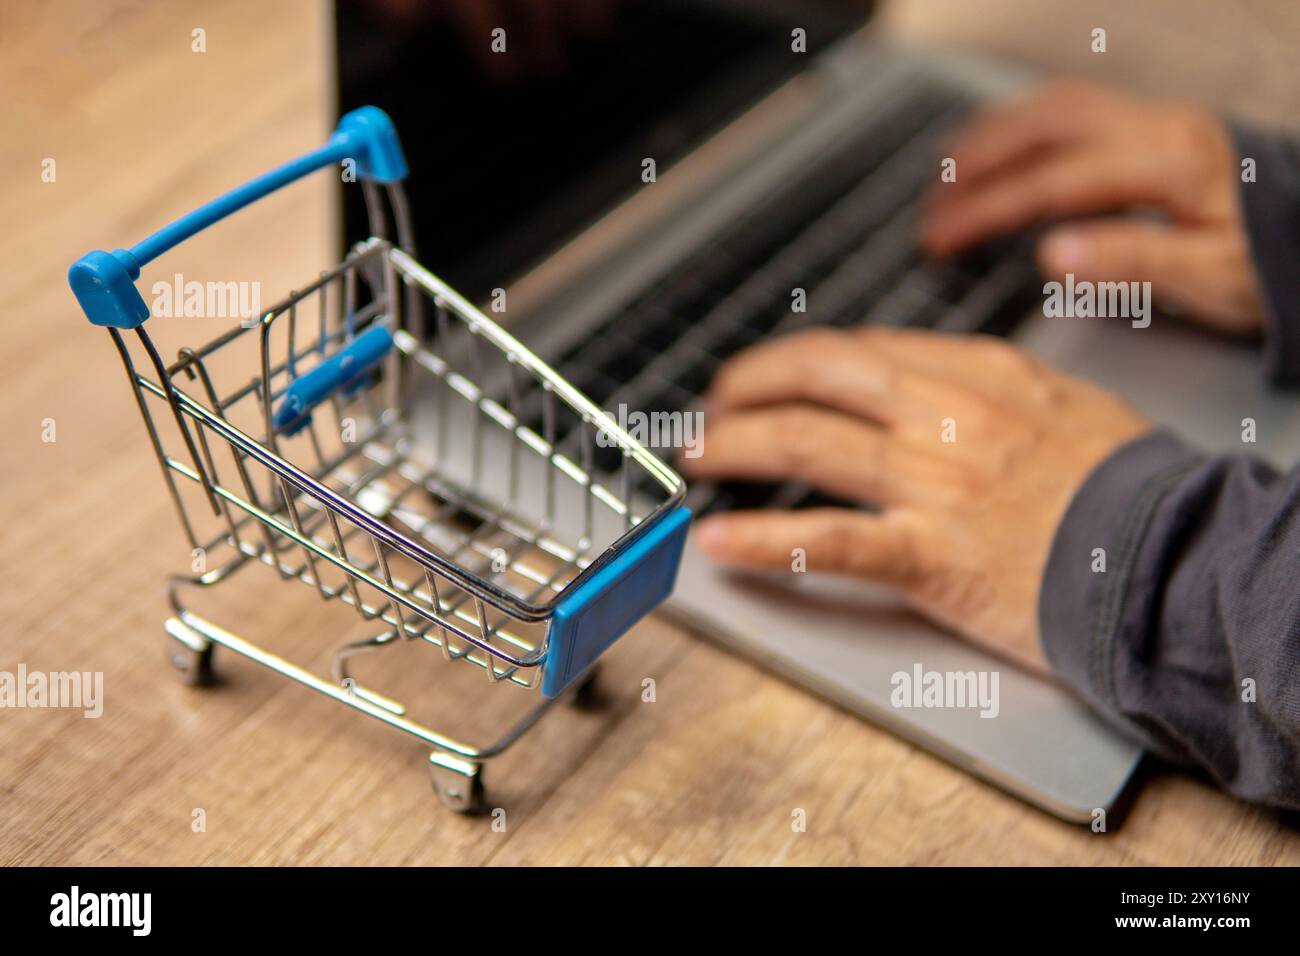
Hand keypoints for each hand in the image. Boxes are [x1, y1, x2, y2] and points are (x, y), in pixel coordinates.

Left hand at [680, 327, 1148, 674]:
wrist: (1175, 561)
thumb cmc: (1128, 493)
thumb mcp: (1064, 408)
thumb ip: (990, 391)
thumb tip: (928, 385)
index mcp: (980, 376)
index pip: (861, 351)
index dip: (795, 360)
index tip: (765, 374)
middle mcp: (947, 416)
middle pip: (819, 379)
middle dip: (749, 386)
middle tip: (711, 406)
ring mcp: (935, 482)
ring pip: (807, 444)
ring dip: (735, 446)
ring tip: (696, 455)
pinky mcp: (931, 553)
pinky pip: (827, 541)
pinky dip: (763, 541)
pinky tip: (720, 540)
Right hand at [922, 80, 1264, 334]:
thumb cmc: (1271, 261)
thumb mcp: (1208, 277)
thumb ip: (1127, 262)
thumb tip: (1050, 255)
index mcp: (1168, 162)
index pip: (1052, 181)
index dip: (988, 209)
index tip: (941, 237)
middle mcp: (1158, 127)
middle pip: (1044, 126)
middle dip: (978, 164)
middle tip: (932, 206)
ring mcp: (1157, 120)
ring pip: (1057, 106)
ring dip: (995, 134)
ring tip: (948, 171)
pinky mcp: (1156, 127)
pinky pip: (1076, 106)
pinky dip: (1026, 123)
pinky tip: (1005, 145)